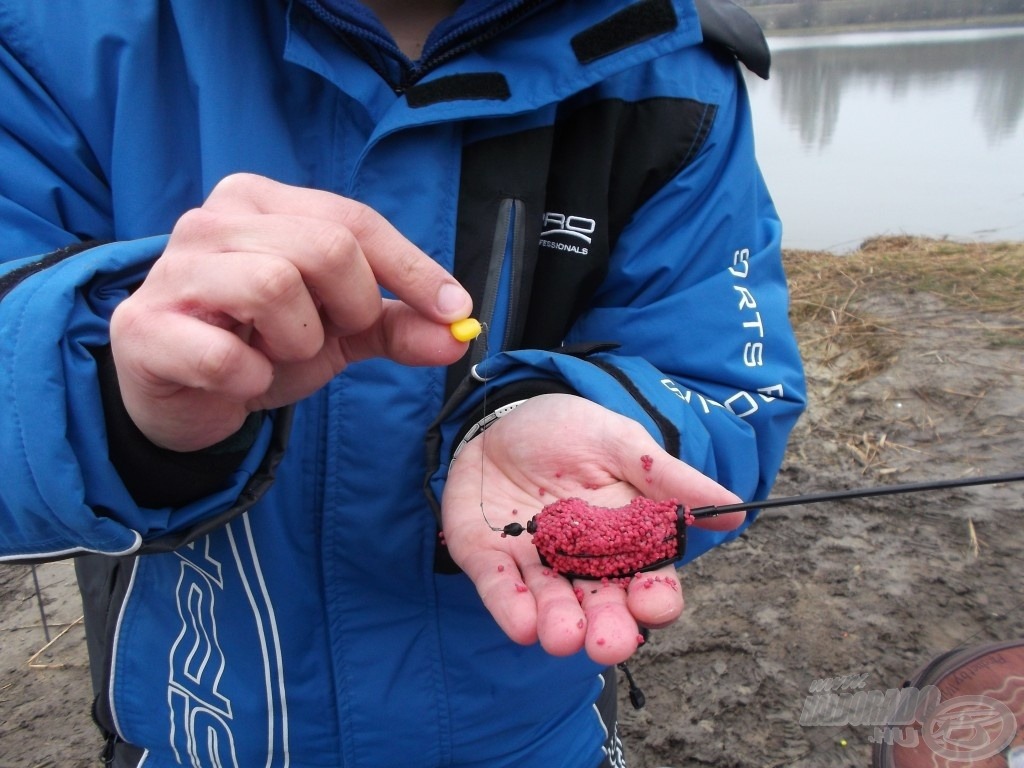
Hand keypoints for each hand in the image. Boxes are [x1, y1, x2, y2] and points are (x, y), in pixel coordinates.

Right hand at [110, 174, 472, 450]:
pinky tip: (240, 379)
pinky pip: (225, 356)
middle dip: (350, 305)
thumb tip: (458, 334)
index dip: (412, 268)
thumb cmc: (258, 345)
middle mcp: (212, 221)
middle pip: (324, 247)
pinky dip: (251, 379)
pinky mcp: (143, 328)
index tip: (455, 310)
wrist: (180, 395)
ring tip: (274, 353)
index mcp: (260, 203)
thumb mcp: (336, 330)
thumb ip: (395, 325)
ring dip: (297, 342)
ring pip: (274, 287)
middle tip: (328, 336)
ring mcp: (172, 271)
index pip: (354, 220)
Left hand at [441, 394, 744, 664]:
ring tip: (564, 639)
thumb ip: (667, 478)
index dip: (654, 598)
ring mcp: (534, 565)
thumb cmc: (570, 431)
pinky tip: (522, 626)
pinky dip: (509, 608)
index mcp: (625, 541)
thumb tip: (733, 507)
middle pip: (602, 607)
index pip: (648, 581)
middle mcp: (582, 563)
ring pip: (551, 607)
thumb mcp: (621, 443)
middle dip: (607, 629)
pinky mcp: (489, 560)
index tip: (654, 604)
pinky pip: (500, 588)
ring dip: (559, 626)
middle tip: (608, 643)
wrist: (504, 418)